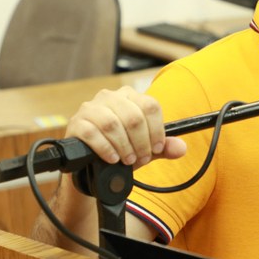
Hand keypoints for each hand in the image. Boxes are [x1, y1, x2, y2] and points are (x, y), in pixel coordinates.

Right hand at [65, 86, 186, 167]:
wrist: (91, 162)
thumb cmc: (121, 147)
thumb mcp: (144, 147)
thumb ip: (164, 147)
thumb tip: (181, 148)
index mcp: (130, 95)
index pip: (150, 106)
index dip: (157, 130)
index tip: (157, 148)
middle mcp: (110, 96)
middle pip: (133, 117)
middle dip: (141, 142)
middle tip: (142, 158)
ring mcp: (91, 107)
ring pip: (113, 124)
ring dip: (124, 146)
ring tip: (127, 160)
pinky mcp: (77, 122)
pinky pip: (92, 133)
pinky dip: (106, 148)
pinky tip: (112, 158)